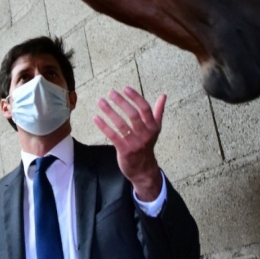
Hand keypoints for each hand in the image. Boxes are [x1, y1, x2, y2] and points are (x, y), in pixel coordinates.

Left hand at [93, 87, 165, 201]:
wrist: (143, 169)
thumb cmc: (147, 145)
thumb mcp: (155, 129)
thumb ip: (158, 112)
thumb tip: (163, 95)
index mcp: (152, 127)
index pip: (145, 108)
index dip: (135, 97)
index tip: (125, 88)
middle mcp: (145, 134)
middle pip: (133, 115)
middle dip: (121, 102)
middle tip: (110, 92)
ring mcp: (135, 143)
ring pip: (121, 124)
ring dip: (109, 111)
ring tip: (100, 101)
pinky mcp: (125, 150)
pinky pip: (113, 136)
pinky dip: (104, 126)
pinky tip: (96, 118)